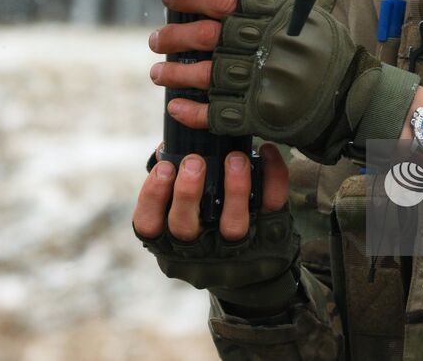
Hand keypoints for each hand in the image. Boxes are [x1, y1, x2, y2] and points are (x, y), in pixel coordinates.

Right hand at [133, 144, 299, 313]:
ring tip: (235, 158)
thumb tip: (166, 148)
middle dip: (187, 192)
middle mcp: (199, 250)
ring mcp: (236, 248)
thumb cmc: (207, 231)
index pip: (149, 226)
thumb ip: (173, 188)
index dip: (152, 197)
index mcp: (170, 242)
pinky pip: (272, 207)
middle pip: (185, 228)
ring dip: (234, 189)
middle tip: (194, 161)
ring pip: (233, 226)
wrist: (256, 274)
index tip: (164, 167)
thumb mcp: (183, 216)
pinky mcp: (270, 236)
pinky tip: (266, 152)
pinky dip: (273, 178)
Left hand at [148, 0, 421, 162]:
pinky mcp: (262, 115)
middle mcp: (267, 48)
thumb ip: (272, 9)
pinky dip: (194, 111)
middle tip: (159, 39)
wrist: (353, 100)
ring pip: (206, 74)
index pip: (225, 0)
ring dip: (176, 74)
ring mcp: (263, 82)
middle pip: (207, 36)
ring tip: (160, 73)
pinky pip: (218, 113)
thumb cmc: (330, 59)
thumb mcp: (307, 20)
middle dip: (175, 36)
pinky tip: (177, 106)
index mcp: (276, 20)